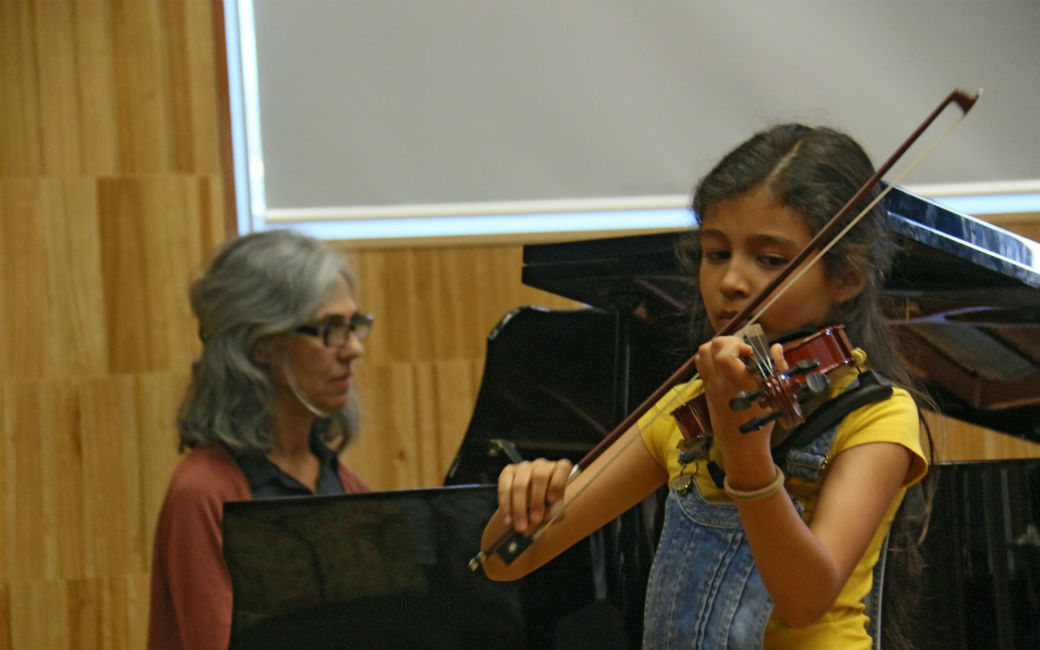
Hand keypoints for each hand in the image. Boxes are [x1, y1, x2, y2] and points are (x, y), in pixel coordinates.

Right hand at [496, 458, 572, 533]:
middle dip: (536, 500)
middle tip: (535, 520)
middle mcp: (542, 465)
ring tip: (521, 526)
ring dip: (520, 508)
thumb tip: (541, 518)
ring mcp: (524, 467)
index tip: (552, 500)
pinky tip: (508, 519)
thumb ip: (553, 514)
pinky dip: (506, 506)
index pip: (562, 468)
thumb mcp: (554, 511)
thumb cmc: (546, 506)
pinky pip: (505, 488)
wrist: (527, 507)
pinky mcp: (508, 472)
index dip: (557, 483)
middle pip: (540, 476)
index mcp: (558, 470)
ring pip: (520, 484)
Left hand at [695, 336, 786, 458]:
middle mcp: (719, 382)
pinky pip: (702, 366)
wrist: (742, 445)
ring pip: (702, 354)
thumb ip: (777, 368)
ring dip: (717, 347)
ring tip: (734, 354)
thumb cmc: (762, 421)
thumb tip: (775, 347)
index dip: (735, 345)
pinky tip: (728, 365)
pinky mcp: (706, 390)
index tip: (750, 351)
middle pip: (709, 348)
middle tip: (743, 350)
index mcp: (737, 383)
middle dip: (727, 341)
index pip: (724, 355)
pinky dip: (712, 358)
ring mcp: (710, 386)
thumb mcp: (776, 395)